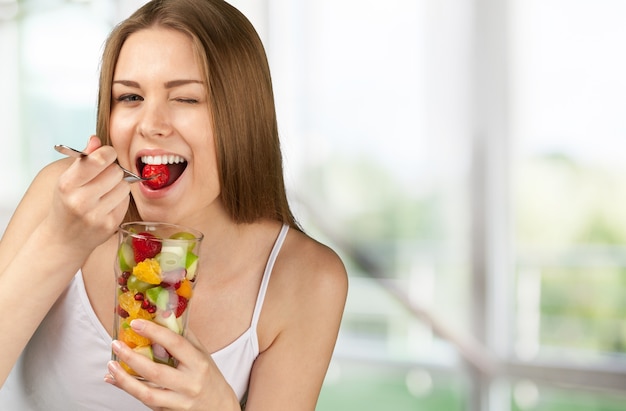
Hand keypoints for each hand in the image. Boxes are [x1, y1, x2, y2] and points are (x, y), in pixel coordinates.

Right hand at [48, 136, 129, 251]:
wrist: (63, 240)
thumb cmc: (66, 204)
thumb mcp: (67, 180)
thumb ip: (84, 159)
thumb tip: (97, 139)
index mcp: (67, 184)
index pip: (98, 159)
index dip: (107, 153)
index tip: (106, 155)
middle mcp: (80, 201)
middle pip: (116, 171)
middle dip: (113, 170)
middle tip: (103, 176)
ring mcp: (96, 215)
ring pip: (124, 186)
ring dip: (118, 185)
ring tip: (104, 192)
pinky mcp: (110, 225)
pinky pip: (126, 201)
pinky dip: (120, 199)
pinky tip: (107, 204)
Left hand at [105, 319, 239, 410]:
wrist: (219, 407)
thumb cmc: (209, 376)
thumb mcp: (202, 354)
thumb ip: (184, 337)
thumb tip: (163, 317)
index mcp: (199, 364)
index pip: (175, 344)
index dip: (154, 332)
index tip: (136, 323)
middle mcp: (189, 384)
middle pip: (155, 371)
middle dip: (132, 357)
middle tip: (117, 344)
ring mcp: (179, 401)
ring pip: (146, 393)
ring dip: (124, 379)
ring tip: (111, 365)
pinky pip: (145, 401)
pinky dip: (128, 389)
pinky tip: (115, 379)